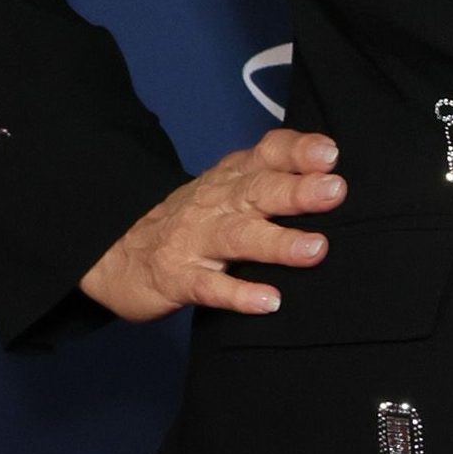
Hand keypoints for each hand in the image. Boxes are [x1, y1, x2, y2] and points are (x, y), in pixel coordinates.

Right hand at [79, 126, 346, 321]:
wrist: (117, 251)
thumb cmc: (193, 220)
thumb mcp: (227, 188)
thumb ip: (272, 176)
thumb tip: (332, 172)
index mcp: (232, 180)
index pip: (265, 155)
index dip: (296, 152)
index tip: (330, 154)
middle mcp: (216, 204)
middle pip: (257, 192)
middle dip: (297, 191)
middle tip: (335, 190)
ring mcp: (195, 241)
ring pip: (238, 238)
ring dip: (278, 242)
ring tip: (315, 249)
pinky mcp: (178, 278)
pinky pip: (210, 287)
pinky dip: (239, 295)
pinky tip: (269, 301)